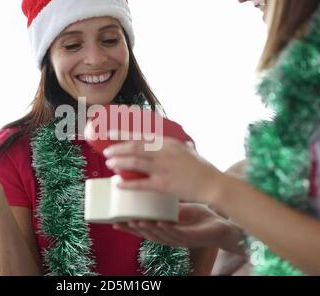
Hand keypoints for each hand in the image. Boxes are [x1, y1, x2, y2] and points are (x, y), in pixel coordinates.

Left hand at [104, 137, 222, 202]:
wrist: (213, 184)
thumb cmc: (203, 169)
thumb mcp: (190, 151)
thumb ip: (181, 147)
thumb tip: (182, 144)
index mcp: (169, 143)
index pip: (142, 136)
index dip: (124, 135)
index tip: (111, 135)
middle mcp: (164, 153)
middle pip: (134, 148)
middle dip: (118, 149)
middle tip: (106, 153)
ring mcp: (163, 168)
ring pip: (134, 163)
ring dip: (119, 163)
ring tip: (109, 164)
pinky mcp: (163, 184)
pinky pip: (140, 184)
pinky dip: (126, 183)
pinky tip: (117, 183)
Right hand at [114, 203, 244, 253]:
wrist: (221, 226)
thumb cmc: (198, 217)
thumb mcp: (177, 205)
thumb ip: (163, 196)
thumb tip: (149, 179)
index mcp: (162, 228)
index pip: (141, 226)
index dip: (127, 224)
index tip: (113, 220)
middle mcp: (167, 235)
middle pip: (145, 234)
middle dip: (131, 228)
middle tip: (119, 221)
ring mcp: (178, 238)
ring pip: (158, 236)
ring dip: (146, 228)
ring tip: (135, 220)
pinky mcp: (190, 238)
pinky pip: (176, 233)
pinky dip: (167, 228)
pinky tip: (160, 222)